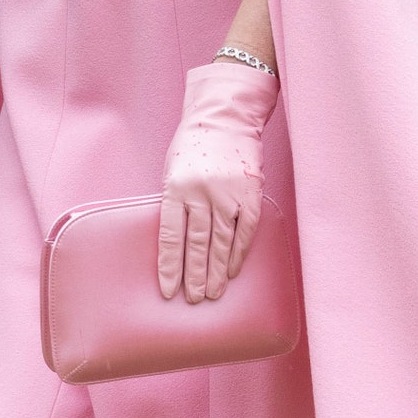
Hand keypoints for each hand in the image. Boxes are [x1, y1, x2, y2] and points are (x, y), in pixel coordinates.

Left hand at [158, 59, 278, 304]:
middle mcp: (201, 194)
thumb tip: (176, 244)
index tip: (168, 290)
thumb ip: (175, 205)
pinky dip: (238, 253)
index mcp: (176, 189)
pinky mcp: (249, 194)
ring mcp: (227, 194)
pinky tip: (231, 271)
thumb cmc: (192, 147)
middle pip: (197, 244)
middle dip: (194, 275)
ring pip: (221, 242)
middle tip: (193, 300)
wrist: (224, 118)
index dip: (169, 266)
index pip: (170, 237)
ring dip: (216, 271)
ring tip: (211, 294)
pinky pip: (244, 231)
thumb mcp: (171, 172)